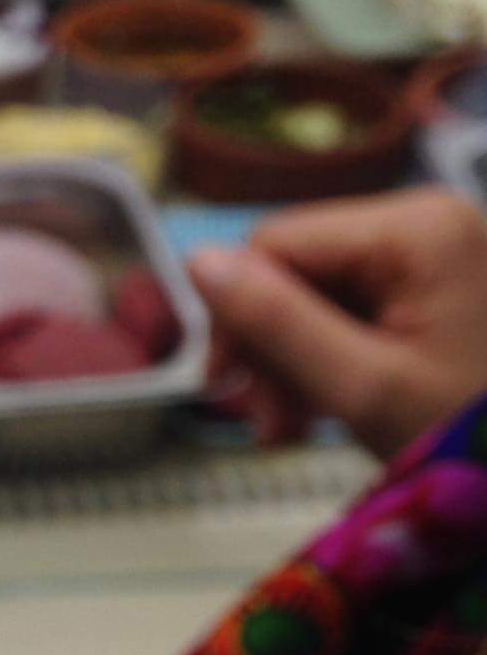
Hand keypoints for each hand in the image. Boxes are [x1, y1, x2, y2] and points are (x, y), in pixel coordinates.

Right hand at [190, 188, 486, 459]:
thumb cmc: (471, 434)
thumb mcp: (365, 387)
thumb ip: (277, 322)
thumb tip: (196, 261)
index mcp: (414, 228)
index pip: (275, 242)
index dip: (236, 314)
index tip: (228, 392)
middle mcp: (427, 220)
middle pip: (297, 265)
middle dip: (270, 345)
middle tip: (270, 427)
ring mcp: (438, 252)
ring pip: (320, 291)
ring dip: (294, 359)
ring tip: (294, 427)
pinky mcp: (443, 285)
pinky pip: (358, 306)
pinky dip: (332, 356)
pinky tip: (326, 407)